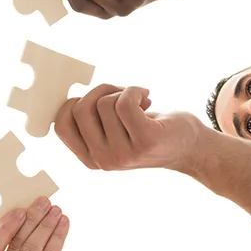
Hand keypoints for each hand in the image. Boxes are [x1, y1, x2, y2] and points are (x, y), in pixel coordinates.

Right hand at [0, 197, 84, 250]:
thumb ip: (14, 246)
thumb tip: (25, 210)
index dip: (5, 228)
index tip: (20, 210)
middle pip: (15, 246)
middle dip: (31, 220)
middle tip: (43, 202)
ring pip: (32, 250)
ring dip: (46, 226)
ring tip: (57, 210)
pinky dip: (58, 237)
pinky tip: (64, 224)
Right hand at [55, 84, 211, 171]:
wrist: (189, 147)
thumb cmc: (148, 131)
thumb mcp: (111, 133)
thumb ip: (90, 122)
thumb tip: (67, 93)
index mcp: (90, 159)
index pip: (60, 125)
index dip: (73, 103)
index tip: (95, 100)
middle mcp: (104, 161)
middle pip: (80, 109)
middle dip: (99, 91)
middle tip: (121, 94)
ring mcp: (124, 154)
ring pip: (104, 103)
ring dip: (123, 92)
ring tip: (139, 102)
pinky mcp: (145, 141)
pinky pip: (125, 102)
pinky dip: (135, 90)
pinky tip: (147, 96)